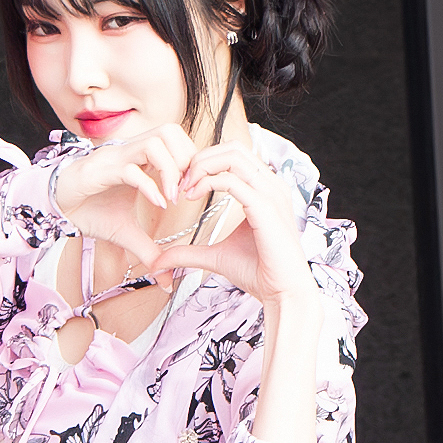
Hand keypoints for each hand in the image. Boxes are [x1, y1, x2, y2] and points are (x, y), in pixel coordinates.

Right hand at [54, 123, 195, 267]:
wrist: (57, 210)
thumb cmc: (90, 212)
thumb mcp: (126, 235)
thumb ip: (149, 252)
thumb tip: (167, 279)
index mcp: (140, 160)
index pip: (176, 141)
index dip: (190, 160)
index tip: (192, 191)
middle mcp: (130, 152)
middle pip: (170, 131)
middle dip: (186, 158)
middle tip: (187, 190)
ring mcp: (115, 158)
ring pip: (154, 142)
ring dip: (170, 169)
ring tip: (173, 198)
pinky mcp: (100, 170)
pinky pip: (130, 170)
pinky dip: (149, 185)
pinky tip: (158, 204)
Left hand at [153, 139, 322, 313]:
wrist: (283, 293)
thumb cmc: (259, 273)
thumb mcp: (215, 257)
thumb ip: (188, 252)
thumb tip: (159, 260)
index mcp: (265, 190)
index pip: (234, 156)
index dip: (204, 164)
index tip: (182, 186)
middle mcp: (272, 186)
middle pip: (233, 148)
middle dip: (200, 159)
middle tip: (179, 183)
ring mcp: (271, 194)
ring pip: (233, 156)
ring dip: (201, 167)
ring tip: (183, 188)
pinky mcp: (266, 208)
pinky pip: (232, 181)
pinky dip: (206, 182)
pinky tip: (191, 196)